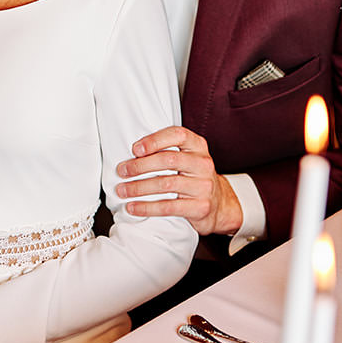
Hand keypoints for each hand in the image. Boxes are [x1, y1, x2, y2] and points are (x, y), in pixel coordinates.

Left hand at [115, 125, 243, 236]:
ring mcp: (204, 186)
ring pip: (165, 184)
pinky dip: (147, 207)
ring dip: (138, 187)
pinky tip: (133, 207)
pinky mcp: (201, 207)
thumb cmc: (194, 177)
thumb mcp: (187, 157)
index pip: (177, 135)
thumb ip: (166, 150)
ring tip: (122, 190)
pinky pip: (169, 207)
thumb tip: (131, 153)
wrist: (220, 205)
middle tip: (122, 171)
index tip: (135, 149)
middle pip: (168, 160)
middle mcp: (203, 164)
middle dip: (140, 166)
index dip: (155, 140)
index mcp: (198, 146)